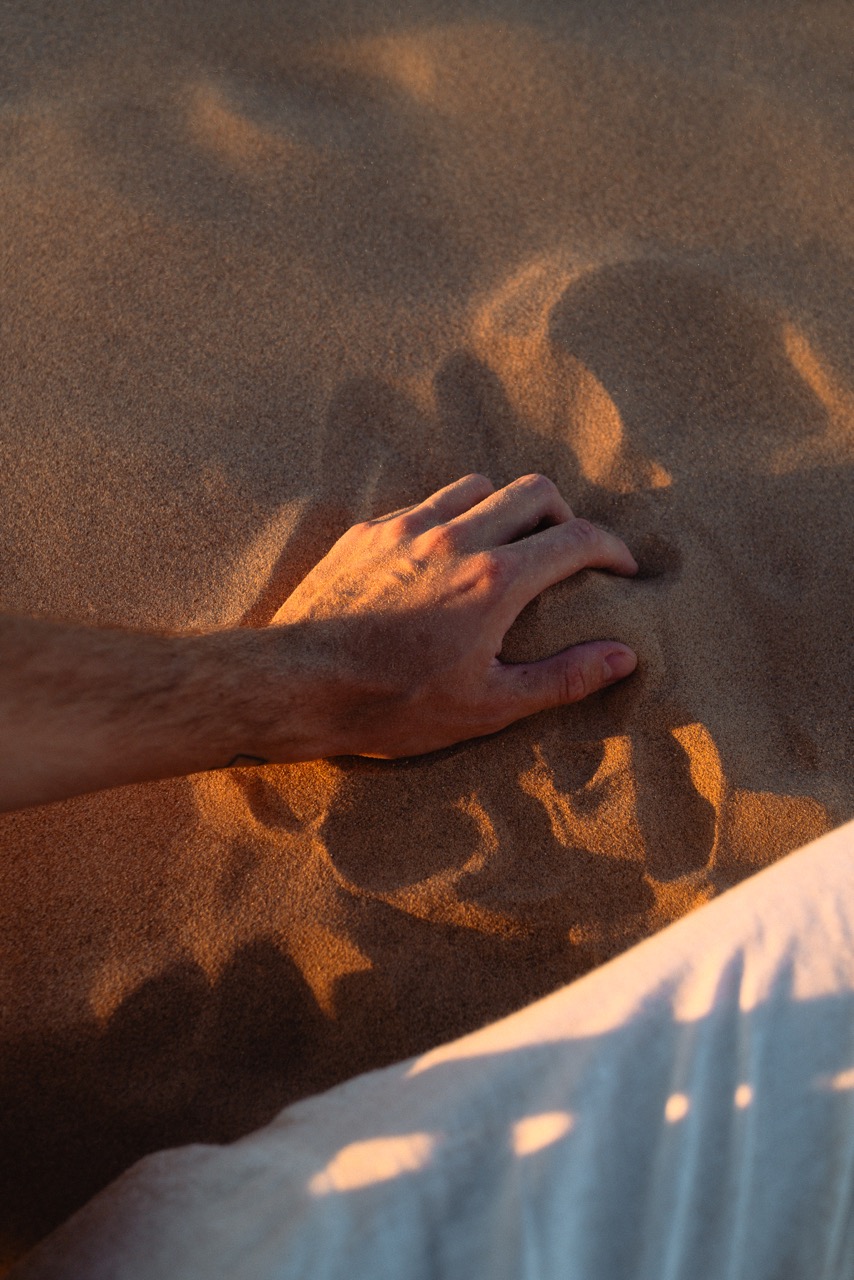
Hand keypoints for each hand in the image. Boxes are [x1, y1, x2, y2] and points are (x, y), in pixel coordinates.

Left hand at [267, 473, 637, 758]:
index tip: (621, 568)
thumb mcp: (487, 706)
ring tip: (505, 549)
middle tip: (566, 553)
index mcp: (494, 580)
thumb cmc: (391, 705)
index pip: (576, 538)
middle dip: (563, 515)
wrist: (294, 684)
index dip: (612, 548)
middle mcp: (455, 538)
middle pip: (532, 490)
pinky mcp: (367, 532)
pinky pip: (425, 505)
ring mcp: (406, 527)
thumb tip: (623, 657)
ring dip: (505, 508)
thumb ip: (562, 678)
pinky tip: (441, 560)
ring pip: (476, 486)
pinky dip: (451, 520)